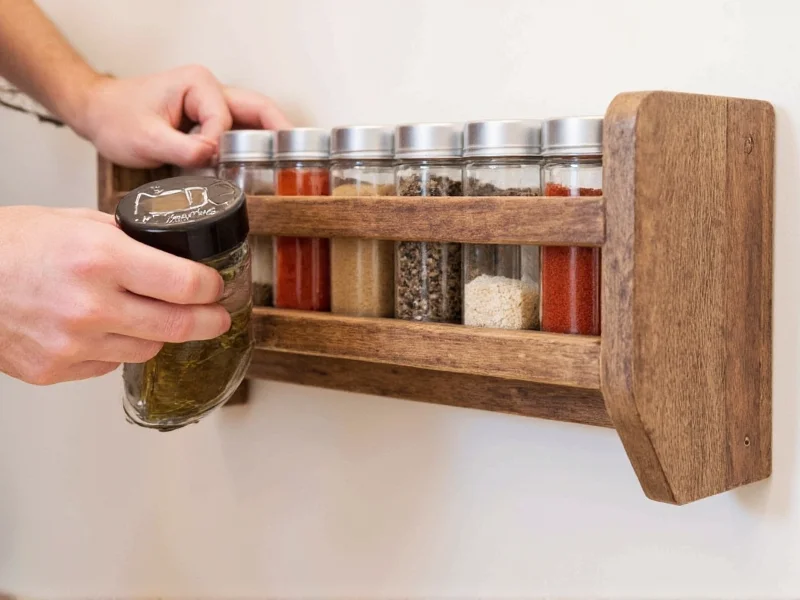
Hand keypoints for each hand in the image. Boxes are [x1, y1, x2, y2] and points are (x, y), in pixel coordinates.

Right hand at [0, 206, 231, 384]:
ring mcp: (73, 344)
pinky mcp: (56, 369)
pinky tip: (103, 328)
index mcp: (100, 259)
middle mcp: (91, 305)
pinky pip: (109, 365)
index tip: (216, 286)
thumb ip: (128, 239)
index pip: (185, 284)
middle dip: (208, 321)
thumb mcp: (76, 222)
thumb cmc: (9, 244)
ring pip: (148, 350)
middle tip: (217, 317)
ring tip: (151, 316)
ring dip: (160, 335)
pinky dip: (116, 348)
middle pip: (177, 325)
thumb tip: (170, 253)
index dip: (211, 287)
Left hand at [72, 65, 290, 168]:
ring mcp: (213, 103)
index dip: (222, 144)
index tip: (208, 161)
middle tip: (303, 156)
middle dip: (281, 132)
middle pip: (259, 110)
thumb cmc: (117, 118)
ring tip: (289, 163)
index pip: (226, 118)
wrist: (99, 115)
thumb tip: (214, 154)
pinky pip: (240, 131)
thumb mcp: (145, 138)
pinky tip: (263, 165)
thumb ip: (181, 147)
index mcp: (199, 84)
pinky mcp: (209, 119)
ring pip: (254, 120)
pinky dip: (254, 146)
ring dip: (270, 139)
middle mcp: (211, 90)